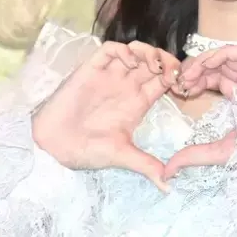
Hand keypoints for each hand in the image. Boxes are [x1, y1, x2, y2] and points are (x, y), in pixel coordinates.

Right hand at [32, 41, 180, 191]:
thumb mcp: (122, 155)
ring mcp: (111, 75)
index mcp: (139, 101)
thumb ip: (146, 165)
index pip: (166, 79)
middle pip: (156, 60)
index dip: (177, 77)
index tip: (183, 85)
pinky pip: (111, 49)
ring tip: (154, 67)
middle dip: (168, 61)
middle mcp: (127, 84)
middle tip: (172, 72)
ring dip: (149, 52)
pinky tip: (129, 62)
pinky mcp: (92, 69)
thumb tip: (169, 186)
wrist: (54, 147)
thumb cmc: (86, 151)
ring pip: (136, 50)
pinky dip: (123, 50)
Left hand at [164, 45, 236, 178]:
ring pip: (225, 58)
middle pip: (216, 67)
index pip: (213, 81)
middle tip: (179, 81)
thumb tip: (167, 172)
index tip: (178, 89)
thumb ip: (195, 156)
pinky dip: (222, 54)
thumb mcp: (222, 152)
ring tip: (188, 74)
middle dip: (195, 71)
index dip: (194, 82)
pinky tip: (206, 64)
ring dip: (203, 62)